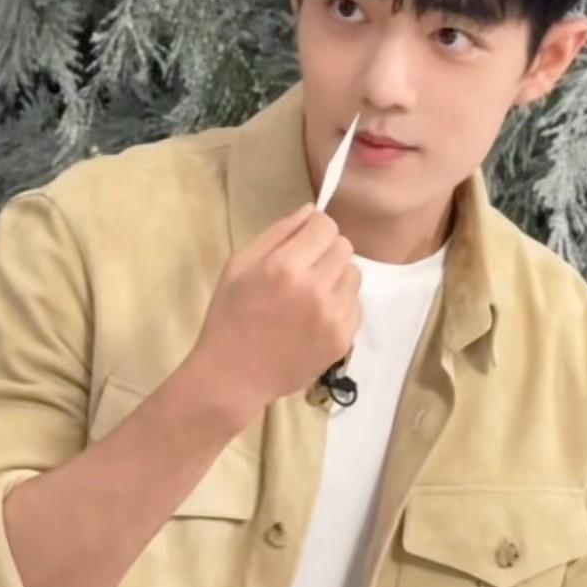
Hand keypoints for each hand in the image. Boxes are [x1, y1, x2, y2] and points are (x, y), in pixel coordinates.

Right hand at [190, 203, 360, 423]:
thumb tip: (312, 211)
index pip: (326, 225)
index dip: (314, 229)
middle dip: (326, 251)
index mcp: (285, 266)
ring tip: (311, 294)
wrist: (235, 375)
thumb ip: (278, 233)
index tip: (303, 242)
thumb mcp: (239, 265)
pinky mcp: (343, 339)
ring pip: (354, 274)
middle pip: (344, 246)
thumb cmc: (230, 315)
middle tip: (305, 269)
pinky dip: (340, 304)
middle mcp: (316, 289)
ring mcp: (333, 317)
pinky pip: (356, 304)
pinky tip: (316, 316)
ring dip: (336, 276)